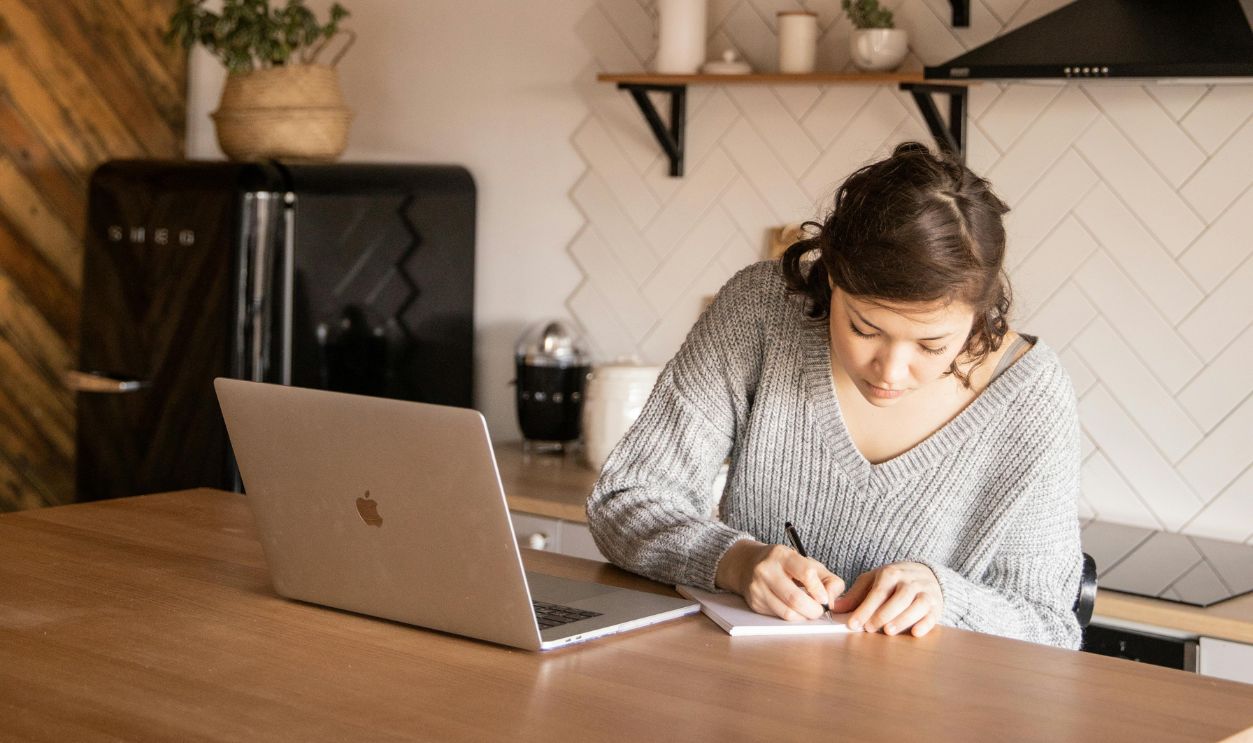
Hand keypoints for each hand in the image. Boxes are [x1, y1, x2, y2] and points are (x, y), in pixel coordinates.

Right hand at [715, 540, 844, 620]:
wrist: (747, 564)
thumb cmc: (784, 565)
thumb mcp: (807, 563)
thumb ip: (828, 579)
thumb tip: (832, 602)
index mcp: (782, 555)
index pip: (806, 573)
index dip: (819, 590)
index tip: (825, 599)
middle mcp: (766, 569)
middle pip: (795, 598)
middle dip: (813, 610)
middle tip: (819, 611)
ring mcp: (758, 587)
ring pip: (787, 612)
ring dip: (803, 617)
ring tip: (808, 611)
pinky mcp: (755, 603)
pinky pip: (778, 617)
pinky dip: (791, 617)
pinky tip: (794, 610)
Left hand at [831, 561, 942, 636]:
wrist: (927, 574)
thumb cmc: (894, 581)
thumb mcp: (874, 581)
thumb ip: (856, 595)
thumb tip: (836, 608)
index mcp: (891, 573)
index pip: (877, 592)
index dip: (864, 609)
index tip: (852, 624)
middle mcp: (910, 581)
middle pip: (898, 598)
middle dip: (883, 614)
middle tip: (869, 628)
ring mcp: (925, 593)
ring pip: (916, 605)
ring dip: (902, 619)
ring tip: (888, 631)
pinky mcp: (936, 606)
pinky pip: (932, 615)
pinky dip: (925, 624)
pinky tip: (914, 632)